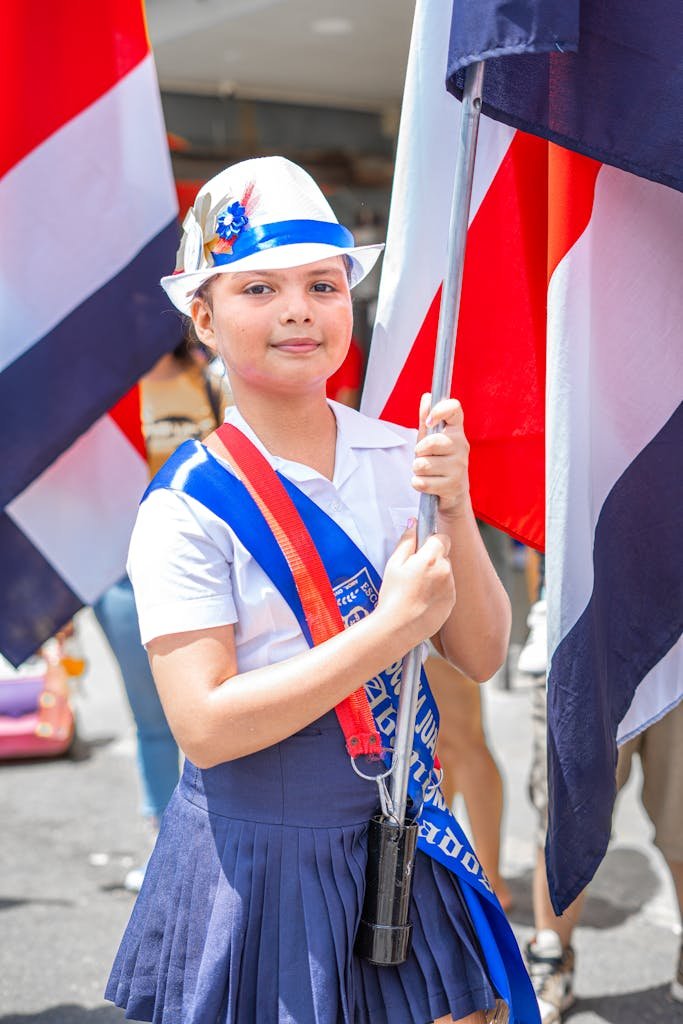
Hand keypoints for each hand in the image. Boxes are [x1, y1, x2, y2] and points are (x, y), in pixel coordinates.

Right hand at [376, 522, 455, 645]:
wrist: (399, 627)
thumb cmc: (393, 596)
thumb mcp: (393, 564)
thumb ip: (406, 541)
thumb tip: (413, 524)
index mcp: (431, 558)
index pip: (441, 538)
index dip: (431, 542)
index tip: (421, 549)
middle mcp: (446, 571)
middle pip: (444, 556)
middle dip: (432, 559)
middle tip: (414, 572)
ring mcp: (451, 587)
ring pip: (446, 573)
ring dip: (436, 576)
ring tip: (416, 590)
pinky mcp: (451, 602)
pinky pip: (447, 589)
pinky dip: (438, 591)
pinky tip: (422, 600)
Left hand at [412, 393, 470, 519]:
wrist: (452, 493)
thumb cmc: (439, 461)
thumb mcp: (430, 438)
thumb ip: (426, 418)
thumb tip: (427, 397)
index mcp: (456, 430)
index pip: (454, 408)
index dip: (439, 410)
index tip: (429, 422)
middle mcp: (462, 446)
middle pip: (432, 442)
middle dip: (419, 452)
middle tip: (423, 456)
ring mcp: (460, 466)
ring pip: (424, 465)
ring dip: (418, 470)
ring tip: (426, 471)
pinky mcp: (454, 485)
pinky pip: (423, 482)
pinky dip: (418, 484)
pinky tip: (427, 483)